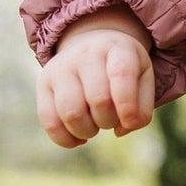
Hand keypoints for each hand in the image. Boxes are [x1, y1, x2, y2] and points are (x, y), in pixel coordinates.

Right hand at [36, 6, 154, 147]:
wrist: (91, 45)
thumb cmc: (122, 71)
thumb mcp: (142, 80)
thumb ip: (141, 110)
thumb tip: (119, 130)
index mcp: (118, 48)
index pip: (122, 73)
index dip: (128, 105)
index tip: (128, 122)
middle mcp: (87, 53)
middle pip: (98, 99)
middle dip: (109, 121)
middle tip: (111, 120)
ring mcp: (61, 67)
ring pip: (72, 113)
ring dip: (88, 131)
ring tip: (95, 127)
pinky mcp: (43, 83)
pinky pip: (49, 121)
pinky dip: (66, 139)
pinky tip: (79, 138)